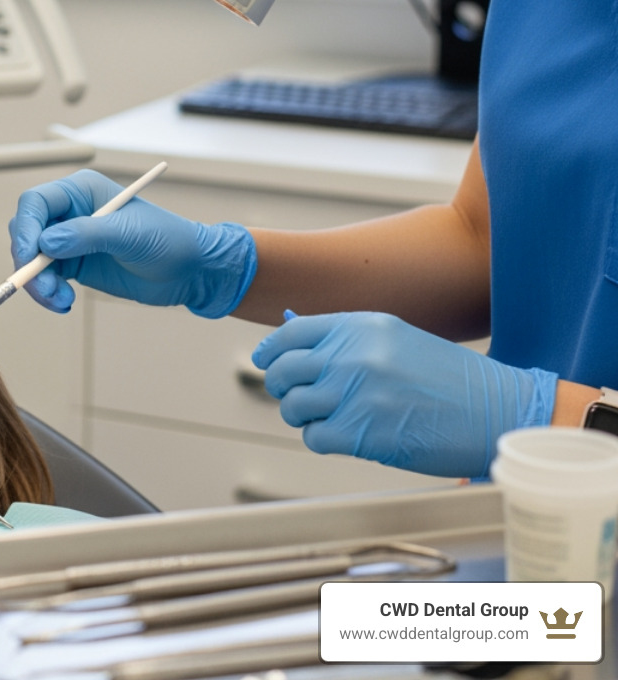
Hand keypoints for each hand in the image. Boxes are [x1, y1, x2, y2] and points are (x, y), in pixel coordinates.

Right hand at [8, 169, 255, 316]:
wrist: (189, 271)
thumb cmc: (168, 240)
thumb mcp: (129, 234)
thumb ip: (86, 234)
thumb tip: (46, 242)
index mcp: (81, 190)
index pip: (36, 203)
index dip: (25, 228)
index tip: (27, 256)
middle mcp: (70, 212)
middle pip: (26, 232)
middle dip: (29, 262)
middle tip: (43, 288)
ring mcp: (69, 239)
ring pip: (32, 259)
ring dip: (38, 283)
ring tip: (61, 301)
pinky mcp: (72, 264)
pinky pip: (45, 278)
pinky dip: (48, 293)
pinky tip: (64, 303)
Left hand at [253, 311, 557, 477]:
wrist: (498, 411)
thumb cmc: (451, 381)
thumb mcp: (397, 340)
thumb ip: (347, 341)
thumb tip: (293, 344)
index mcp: (362, 326)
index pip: (291, 333)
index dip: (272, 351)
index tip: (267, 362)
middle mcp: (354, 355)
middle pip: (284, 371)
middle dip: (284, 387)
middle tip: (297, 396)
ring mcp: (356, 393)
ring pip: (293, 406)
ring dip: (304, 416)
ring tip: (329, 418)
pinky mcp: (361, 432)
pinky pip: (314, 436)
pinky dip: (322, 439)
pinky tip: (344, 436)